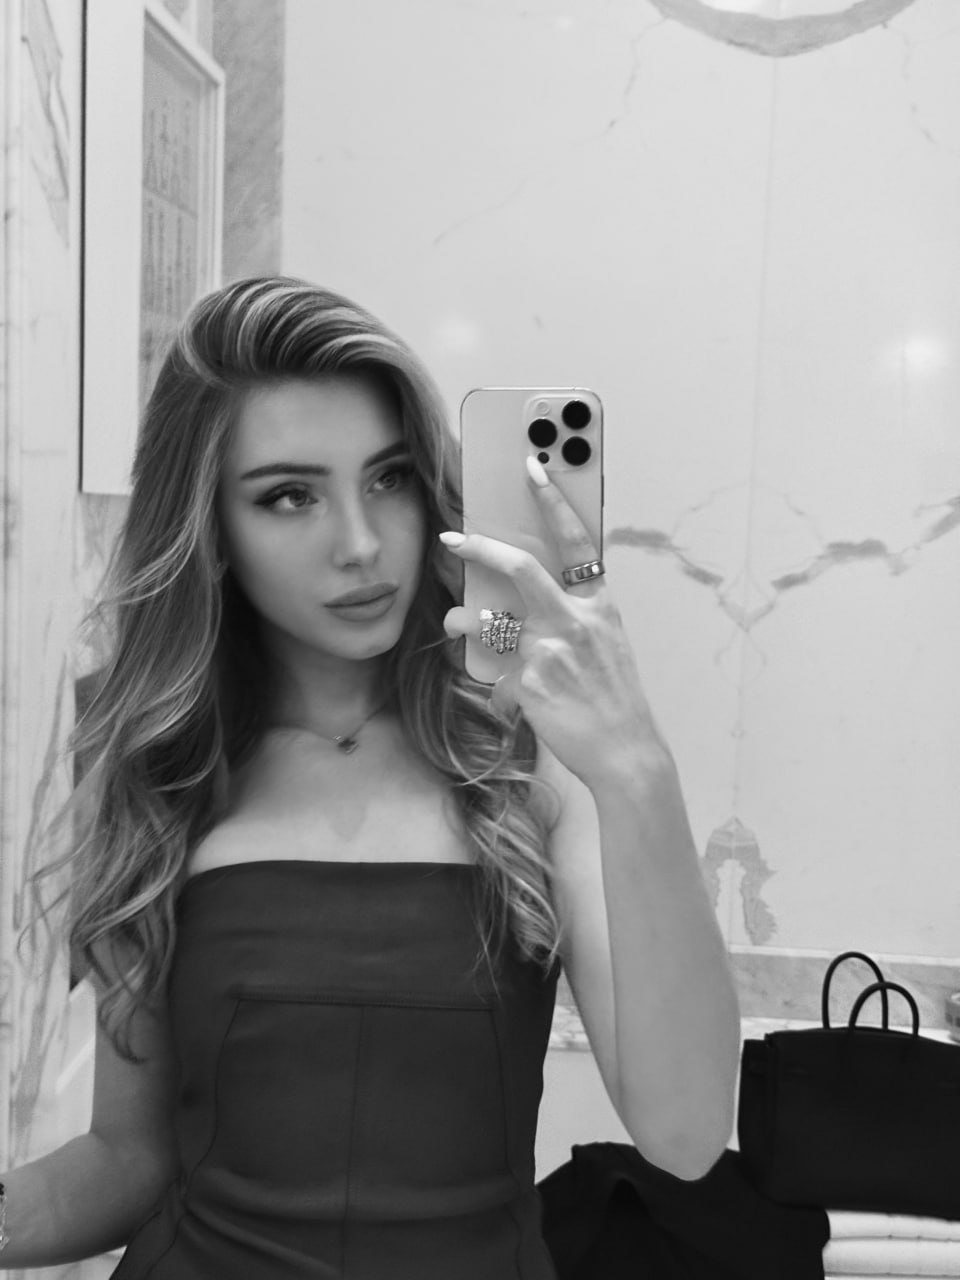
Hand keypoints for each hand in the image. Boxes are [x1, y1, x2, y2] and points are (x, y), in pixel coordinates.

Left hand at [440, 458, 668, 788]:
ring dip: (462, 623)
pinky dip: (500, 691)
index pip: (577, 541)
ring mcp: (551, 652)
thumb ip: (572, 617)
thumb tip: (522, 604)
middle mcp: (575, 622)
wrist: (625, 753)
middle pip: (520, 569)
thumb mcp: (606, 645)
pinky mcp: (529, 684)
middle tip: (451, 538)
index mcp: (598, 606)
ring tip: (453, 624)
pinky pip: (497, 679)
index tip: (534, 466)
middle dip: (479, 549)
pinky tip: (514, 703)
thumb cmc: (614, 700)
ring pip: (489, 624)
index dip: (553, 501)